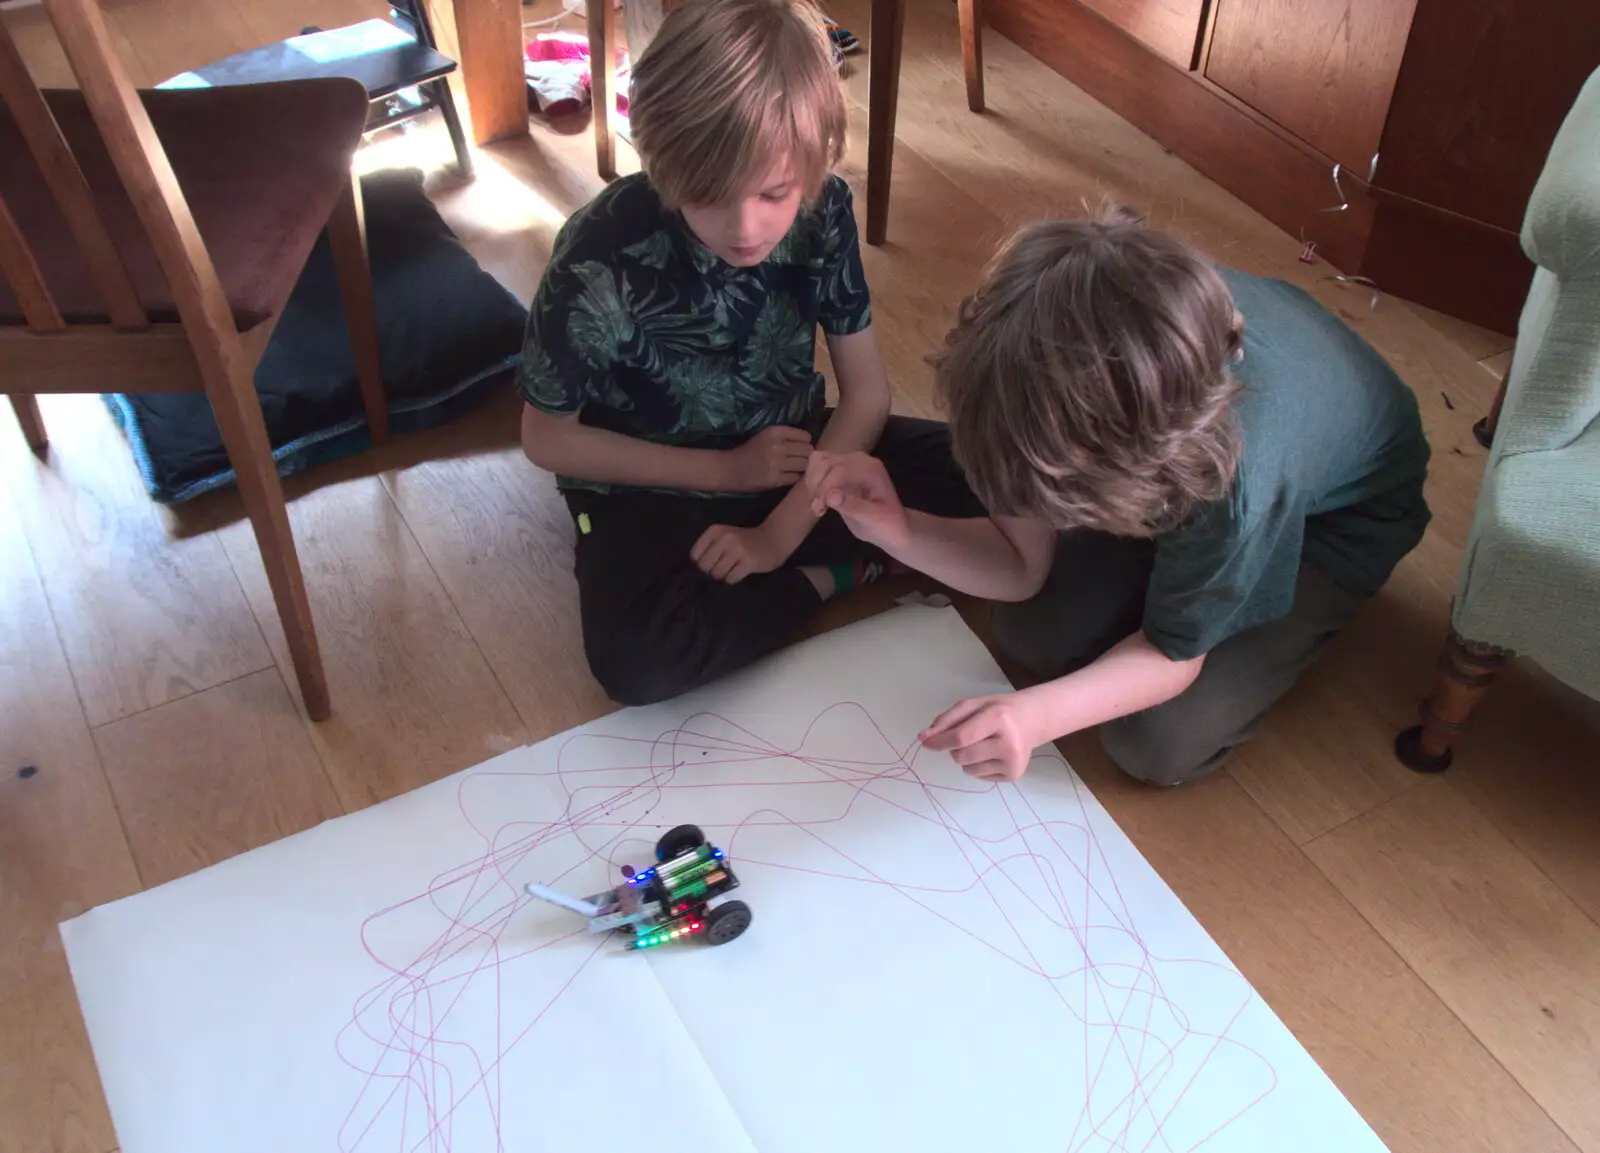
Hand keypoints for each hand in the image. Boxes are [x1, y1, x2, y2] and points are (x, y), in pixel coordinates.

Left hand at [691, 521, 791, 583]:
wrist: (774, 539)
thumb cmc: (745, 541)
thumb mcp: (724, 536)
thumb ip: (710, 547)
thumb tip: (695, 569)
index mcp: (715, 530)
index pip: (695, 555)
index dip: (701, 563)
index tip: (712, 562)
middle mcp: (725, 538)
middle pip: (704, 566)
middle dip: (712, 571)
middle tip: (723, 568)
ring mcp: (738, 549)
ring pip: (717, 573)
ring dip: (723, 576)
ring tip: (733, 569)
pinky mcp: (749, 562)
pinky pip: (731, 579)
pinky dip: (733, 579)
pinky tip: (740, 573)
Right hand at [721, 426, 812, 491]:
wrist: (731, 468)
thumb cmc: (749, 451)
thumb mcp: (766, 436)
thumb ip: (786, 437)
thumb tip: (808, 444)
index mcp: (776, 432)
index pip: (806, 436)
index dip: (805, 443)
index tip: (800, 447)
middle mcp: (779, 446)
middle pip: (808, 451)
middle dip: (806, 456)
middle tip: (799, 459)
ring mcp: (778, 464)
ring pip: (805, 465)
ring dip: (803, 468)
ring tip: (795, 468)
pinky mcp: (776, 479)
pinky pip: (796, 478)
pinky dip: (795, 478)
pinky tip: (788, 476)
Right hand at [804, 450, 909, 549]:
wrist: (893, 527)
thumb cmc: (887, 524)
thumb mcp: (872, 519)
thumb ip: (852, 506)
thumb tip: (830, 496)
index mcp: (870, 469)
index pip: (839, 470)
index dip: (825, 488)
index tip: (819, 509)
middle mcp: (859, 460)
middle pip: (825, 461)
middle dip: (817, 486)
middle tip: (819, 510)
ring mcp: (849, 463)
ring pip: (819, 461)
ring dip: (813, 483)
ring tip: (819, 505)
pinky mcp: (841, 470)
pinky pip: (819, 467)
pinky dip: (814, 482)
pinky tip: (820, 501)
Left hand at [920, 693, 1040, 781]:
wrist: (1030, 720)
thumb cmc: (998, 710)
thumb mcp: (973, 705)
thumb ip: (947, 720)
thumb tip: (924, 738)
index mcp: (998, 719)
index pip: (961, 737)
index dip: (939, 741)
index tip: (925, 742)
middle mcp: (1008, 743)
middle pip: (961, 756)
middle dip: (954, 748)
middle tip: (967, 737)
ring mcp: (1012, 762)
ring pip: (968, 769)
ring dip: (966, 758)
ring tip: (983, 744)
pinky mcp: (1013, 775)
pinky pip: (979, 776)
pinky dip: (978, 766)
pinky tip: (991, 753)